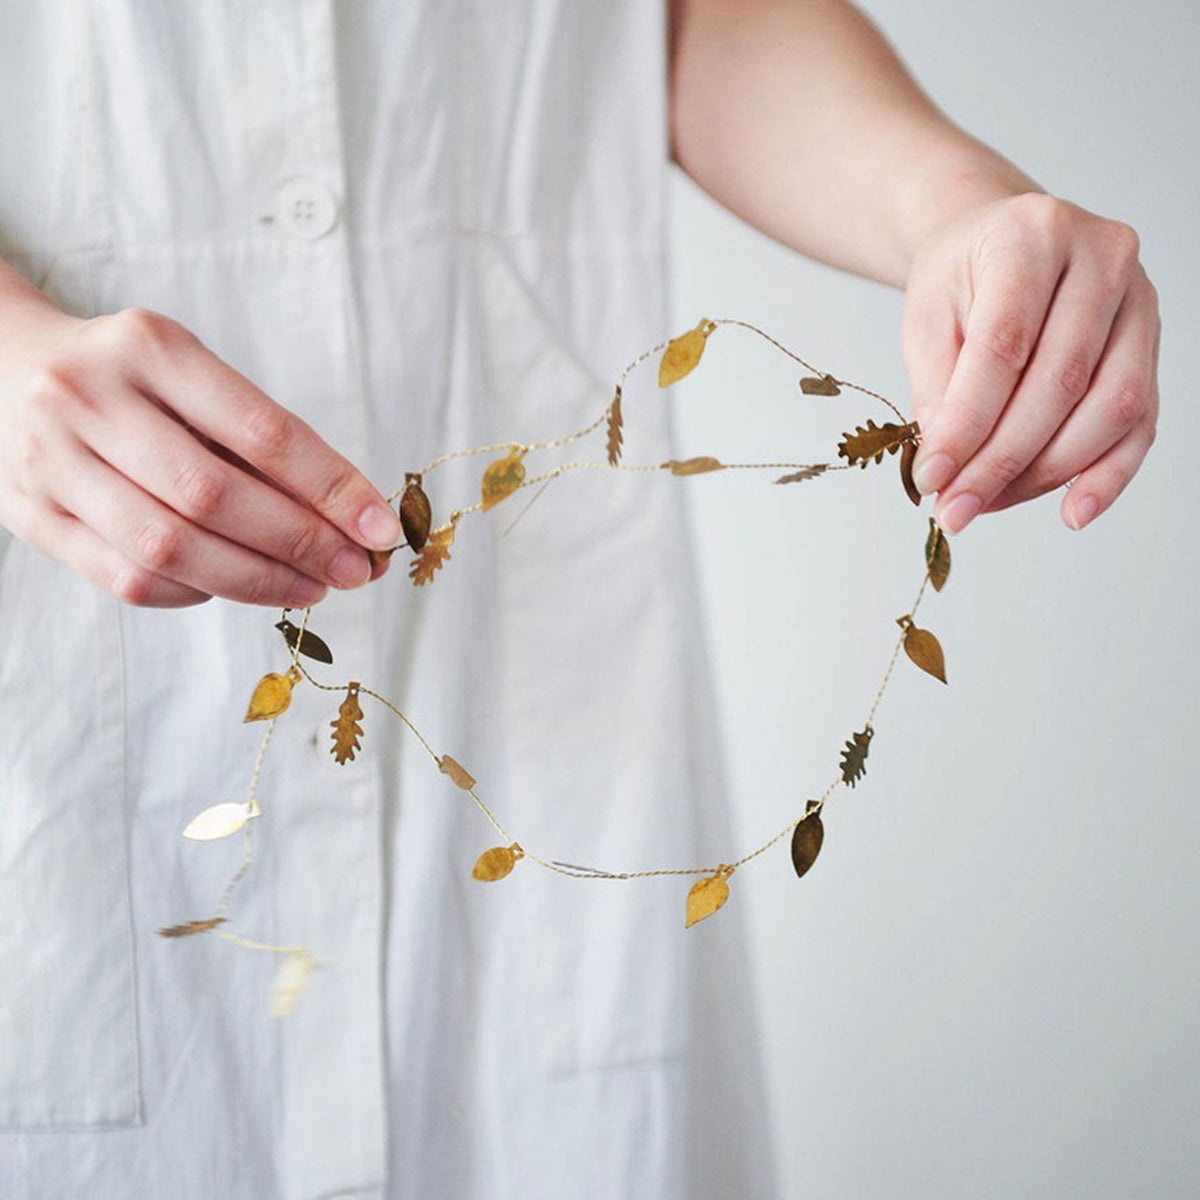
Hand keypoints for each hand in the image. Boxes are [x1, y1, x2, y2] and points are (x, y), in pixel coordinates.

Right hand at [0, 300, 402, 606]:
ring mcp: (51, 462)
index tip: (381, 529)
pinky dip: (199, 593)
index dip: (331, 488)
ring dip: (258, 581)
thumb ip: (260, 440)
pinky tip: (241, 586)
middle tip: (356, 571)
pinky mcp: (32, 518)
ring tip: (313, 587)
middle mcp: (90, 399)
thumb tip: (354, 518)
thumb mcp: (192, 375)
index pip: (262, 431)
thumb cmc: (131, 379)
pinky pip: (130, 580)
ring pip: (170, 549)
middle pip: (214, 496)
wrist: (5, 370)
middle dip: (301, 543)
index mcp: (149, 347)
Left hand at [902, 192, 1159, 533]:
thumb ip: (939, 389)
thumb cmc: (961, 278)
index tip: (932, 479)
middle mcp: (1102, 257)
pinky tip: (1073, 511)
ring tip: (989, 505)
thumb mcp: (928, 319)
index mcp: (1032, 236)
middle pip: (1060, 381)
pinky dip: (1108, 474)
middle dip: (1002, 461)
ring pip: (1110, 406)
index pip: (1003, 346)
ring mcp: (1139, 300)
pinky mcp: (1153, 343)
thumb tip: (949, 471)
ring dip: (1047, 474)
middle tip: (956, 510)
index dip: (967, 423)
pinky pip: (1141, 421)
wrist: (1001, 240)